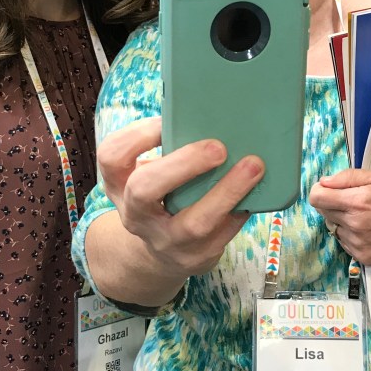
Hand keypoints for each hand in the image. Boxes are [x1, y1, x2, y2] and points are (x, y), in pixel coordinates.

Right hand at [96, 117, 264, 279]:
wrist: (162, 254)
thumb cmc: (164, 197)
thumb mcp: (152, 174)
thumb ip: (169, 149)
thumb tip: (215, 113)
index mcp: (120, 184)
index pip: (112, 157)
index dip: (136, 136)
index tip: (165, 121)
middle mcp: (135, 214)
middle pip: (143, 190)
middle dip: (182, 165)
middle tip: (218, 147)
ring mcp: (165, 240)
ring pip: (193, 222)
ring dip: (227, 191)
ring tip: (253, 166)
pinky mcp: (195, 257)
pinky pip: (222, 234)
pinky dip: (241, 209)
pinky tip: (258, 190)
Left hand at [308, 168, 370, 266]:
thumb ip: (349, 177)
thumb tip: (325, 182)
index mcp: (358, 202)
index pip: (316, 198)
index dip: (320, 191)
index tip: (327, 190)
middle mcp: (354, 225)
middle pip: (323, 212)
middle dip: (333, 204)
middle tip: (353, 201)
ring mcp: (357, 243)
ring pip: (334, 228)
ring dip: (343, 221)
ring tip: (366, 216)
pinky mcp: (362, 257)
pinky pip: (344, 243)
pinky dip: (351, 235)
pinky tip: (369, 229)